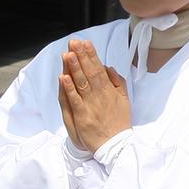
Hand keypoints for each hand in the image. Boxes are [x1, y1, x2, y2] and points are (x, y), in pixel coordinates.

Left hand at [58, 39, 130, 153]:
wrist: (115, 145)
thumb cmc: (119, 123)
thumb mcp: (124, 100)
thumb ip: (118, 83)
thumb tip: (109, 67)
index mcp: (110, 90)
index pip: (99, 69)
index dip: (91, 55)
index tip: (85, 42)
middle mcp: (100, 95)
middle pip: (90, 73)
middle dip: (82, 56)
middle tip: (74, 42)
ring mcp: (91, 106)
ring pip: (82, 83)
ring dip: (75, 68)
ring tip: (68, 54)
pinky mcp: (82, 117)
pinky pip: (75, 100)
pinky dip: (69, 89)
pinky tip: (63, 77)